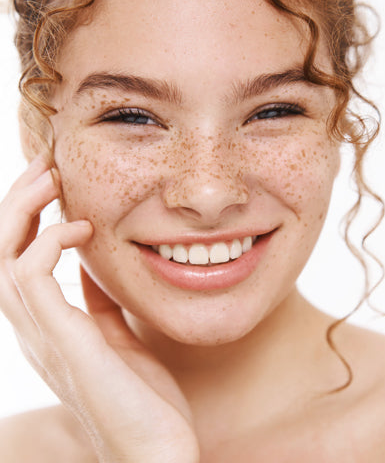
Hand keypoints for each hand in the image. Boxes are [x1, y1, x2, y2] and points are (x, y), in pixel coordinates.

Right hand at [0, 157, 198, 462]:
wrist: (154, 454)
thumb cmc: (141, 400)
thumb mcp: (118, 339)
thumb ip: (100, 305)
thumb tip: (95, 267)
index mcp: (49, 329)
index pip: (20, 261)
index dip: (32, 219)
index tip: (59, 185)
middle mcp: (33, 330)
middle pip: (0, 251)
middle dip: (19, 203)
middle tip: (47, 165)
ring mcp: (41, 336)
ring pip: (3, 257)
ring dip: (24, 211)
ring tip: (51, 177)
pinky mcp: (62, 339)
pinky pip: (30, 276)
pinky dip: (50, 242)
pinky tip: (82, 228)